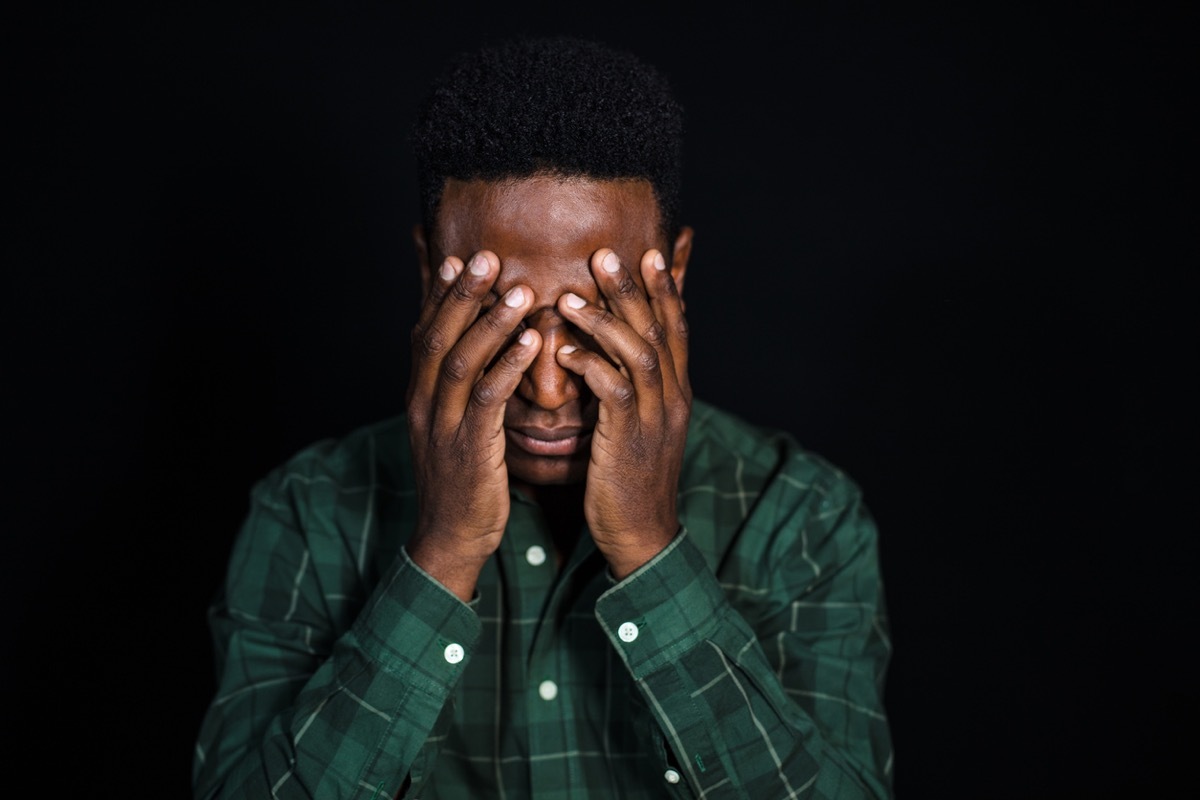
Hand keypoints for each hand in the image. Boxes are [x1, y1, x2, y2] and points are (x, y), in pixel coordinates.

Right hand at [405, 251, 538, 599]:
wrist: (451, 537)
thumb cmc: (462, 479)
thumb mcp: (452, 427)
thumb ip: (461, 389)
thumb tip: (476, 350)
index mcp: (419, 397)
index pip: (424, 334)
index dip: (440, 295)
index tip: (458, 258)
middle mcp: (424, 405)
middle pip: (437, 337)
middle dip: (461, 294)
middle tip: (486, 256)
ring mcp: (443, 427)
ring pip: (461, 362)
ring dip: (490, 322)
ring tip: (518, 289)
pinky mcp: (469, 449)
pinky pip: (488, 399)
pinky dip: (508, 366)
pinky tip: (531, 342)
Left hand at [555, 248, 690, 578]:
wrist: (642, 535)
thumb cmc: (630, 479)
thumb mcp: (640, 427)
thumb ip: (632, 387)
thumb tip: (614, 355)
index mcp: (677, 393)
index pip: (678, 329)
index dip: (666, 289)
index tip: (649, 253)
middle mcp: (673, 399)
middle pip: (660, 331)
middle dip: (634, 290)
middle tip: (607, 254)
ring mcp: (655, 419)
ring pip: (640, 354)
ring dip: (607, 321)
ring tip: (574, 296)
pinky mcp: (629, 440)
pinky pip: (614, 392)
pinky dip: (592, 366)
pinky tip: (565, 351)